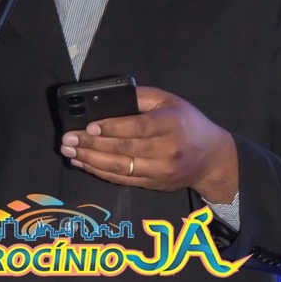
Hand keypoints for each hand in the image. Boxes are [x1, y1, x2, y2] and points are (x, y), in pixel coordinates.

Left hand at [60, 86, 238, 202]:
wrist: (213, 158)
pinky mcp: (153, 184)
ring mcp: (159, 171)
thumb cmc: (188, 123)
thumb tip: (108, 98)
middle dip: (91, 145)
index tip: (89, 127)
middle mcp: (167, 151)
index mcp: (171, 125)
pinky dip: (100, 172)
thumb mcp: (170, 101)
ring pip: (119, 168)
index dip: (112, 128)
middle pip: (123, 149)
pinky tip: (84, 163)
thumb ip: (142, 97)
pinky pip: (122, 180)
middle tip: (67, 139)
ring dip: (90, 161)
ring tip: (69, 152)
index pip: (137, 128)